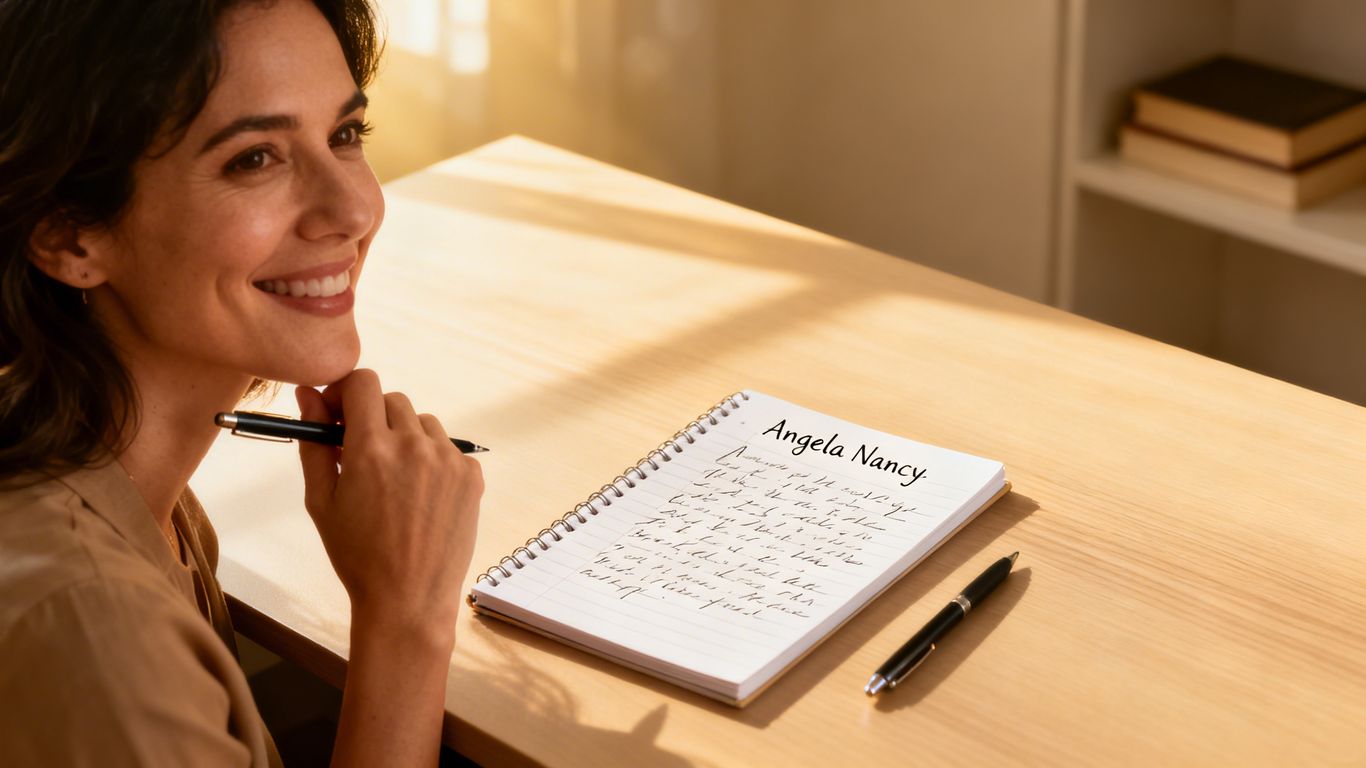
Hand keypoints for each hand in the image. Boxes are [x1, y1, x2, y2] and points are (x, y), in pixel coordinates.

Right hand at [294, 370, 482, 639]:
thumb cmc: (358, 555)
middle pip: (392, 399)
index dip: (345, 391)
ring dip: (404, 437)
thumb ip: (314, 442)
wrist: (408, 599)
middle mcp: (414, 445)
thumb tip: (307, 395)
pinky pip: (448, 448)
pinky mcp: (472, 475)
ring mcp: (449, 459)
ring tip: (392, 480)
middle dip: (372, 416)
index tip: (337, 412)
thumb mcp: (322, 500)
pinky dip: (432, 460)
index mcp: (371, 448)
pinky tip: (419, 495)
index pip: (362, 382)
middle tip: (360, 450)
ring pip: (422, 423)